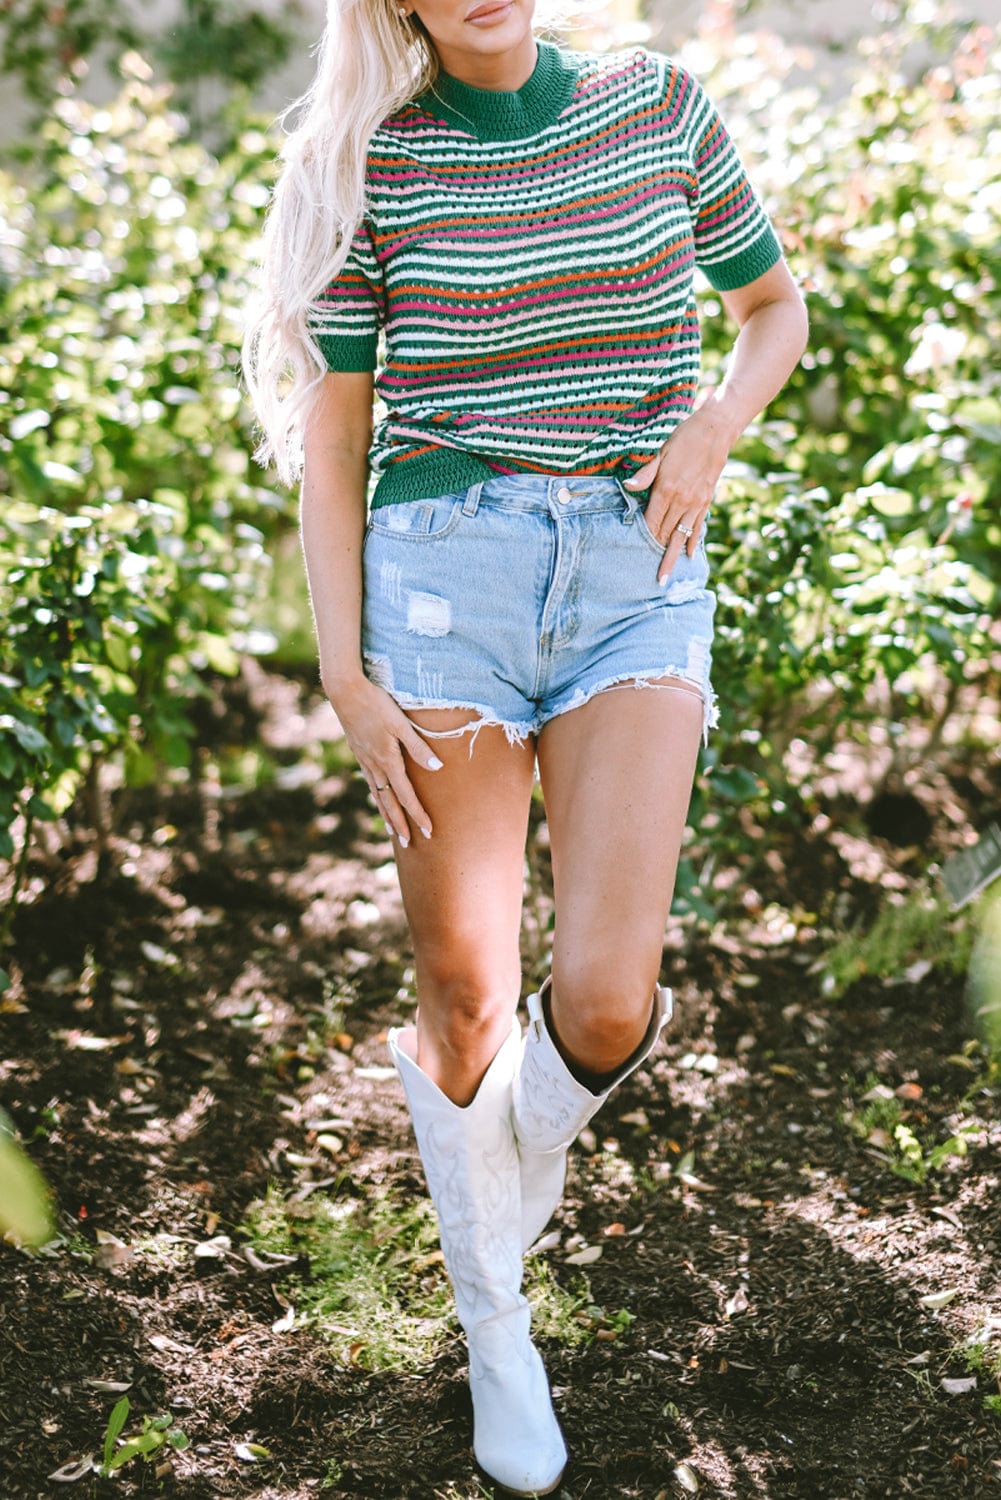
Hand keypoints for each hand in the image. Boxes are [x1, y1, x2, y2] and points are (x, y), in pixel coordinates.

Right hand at [324, 673, 442, 847]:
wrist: (344, 691)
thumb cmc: (376, 703)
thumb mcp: (401, 723)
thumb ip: (418, 746)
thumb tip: (437, 767)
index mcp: (388, 760)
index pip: (407, 795)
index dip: (418, 814)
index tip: (429, 831)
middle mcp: (375, 766)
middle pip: (389, 802)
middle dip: (401, 824)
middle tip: (411, 843)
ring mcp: (364, 761)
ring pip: (378, 795)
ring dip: (387, 814)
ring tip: (394, 832)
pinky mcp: (359, 753)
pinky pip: (370, 783)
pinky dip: (377, 797)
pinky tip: (379, 799)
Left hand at [623, 403, 734, 584]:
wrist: (716, 430)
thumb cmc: (684, 438)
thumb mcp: (660, 452)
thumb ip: (645, 474)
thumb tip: (628, 486)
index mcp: (667, 489)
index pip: (652, 521)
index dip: (645, 538)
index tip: (637, 555)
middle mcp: (682, 500)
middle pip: (666, 533)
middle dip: (657, 555)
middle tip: (653, 579)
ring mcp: (696, 502)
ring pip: (682, 535)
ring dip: (673, 557)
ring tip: (667, 577)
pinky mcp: (707, 500)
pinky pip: (698, 526)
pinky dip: (693, 541)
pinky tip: (689, 555)